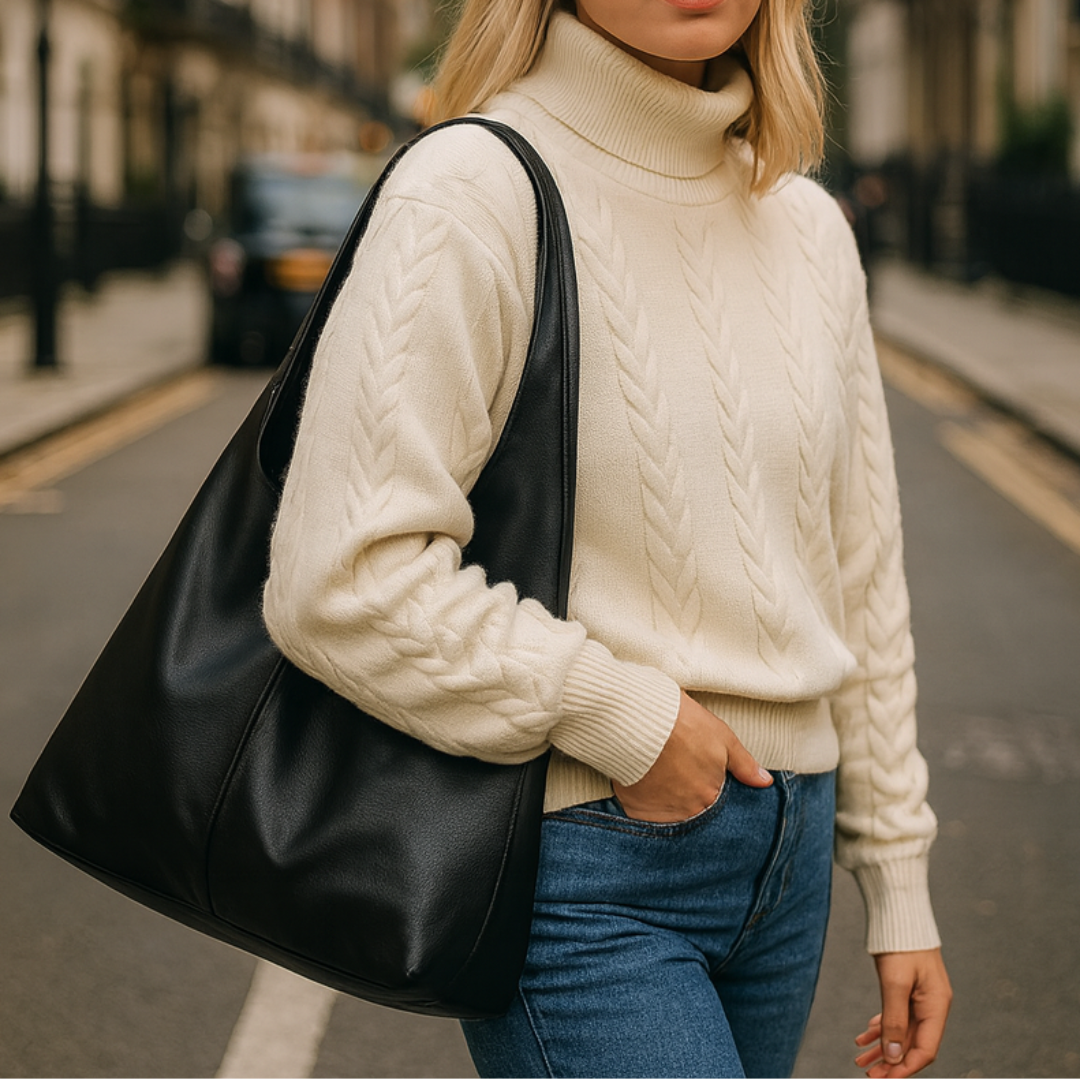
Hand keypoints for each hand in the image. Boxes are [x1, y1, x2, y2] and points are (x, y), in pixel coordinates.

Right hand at [611, 690, 771, 821]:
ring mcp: (660, 815)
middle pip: (692, 815)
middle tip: (676, 778)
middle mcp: (689, 812)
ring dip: (667, 805)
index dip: (708, 792)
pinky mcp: (635, 811)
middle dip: (687, 801)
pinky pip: (643, 818)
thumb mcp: (722, 737)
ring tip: (660, 781)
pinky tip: (643, 788)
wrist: (639, 718)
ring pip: (668, 817)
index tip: (697, 779)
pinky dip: (644, 807)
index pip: (715, 806)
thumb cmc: (683, 723)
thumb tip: (765, 782)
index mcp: (712, 797)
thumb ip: (744, 764)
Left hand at [854, 949, 951, 1077]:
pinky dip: (881, 1028)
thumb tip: (893, 1056)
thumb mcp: (895, 982)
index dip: (905, 1067)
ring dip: (882, 1047)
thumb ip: (894, 1019)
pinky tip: (865, 1036)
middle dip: (890, 1061)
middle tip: (867, 1074)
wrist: (898, 911)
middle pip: (912, 1044)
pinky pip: (895, 1016)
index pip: (925, 1049)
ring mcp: (919, 998)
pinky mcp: (907, 989)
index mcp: (936, 1006)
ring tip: (860, 1060)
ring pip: (901, 1031)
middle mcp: (931, 1006)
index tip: (885, 1079)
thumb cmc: (901, 943)